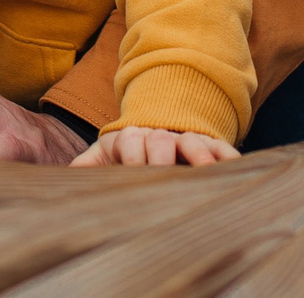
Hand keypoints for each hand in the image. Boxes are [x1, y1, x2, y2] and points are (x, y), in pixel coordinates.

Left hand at [70, 127, 240, 167]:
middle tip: (164, 175)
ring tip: (204, 171)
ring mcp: (187, 138)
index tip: (133, 173)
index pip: (130, 141)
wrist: (159, 128)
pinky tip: (236, 171)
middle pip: (160, 139)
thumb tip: (67, 175)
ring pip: (193, 141)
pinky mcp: (212, 145)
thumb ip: (88, 165)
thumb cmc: (127, 155)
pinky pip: (224, 148)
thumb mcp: (105, 155)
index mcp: (132, 137)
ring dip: (199, 154)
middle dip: (162, 156)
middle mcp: (160, 135)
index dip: (131, 157)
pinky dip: (230, 159)